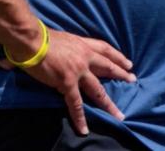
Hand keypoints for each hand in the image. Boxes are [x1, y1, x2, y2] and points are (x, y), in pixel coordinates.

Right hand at [0, 27, 134, 134]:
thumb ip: (61, 46)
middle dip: (121, 74)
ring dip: (108, 103)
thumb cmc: (39, 36)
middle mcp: (84, 56)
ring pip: (98, 90)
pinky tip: (84, 128)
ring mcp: (78, 71)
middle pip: (107, 67)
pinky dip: (80, 117)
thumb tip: (54, 50)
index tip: (128, 63)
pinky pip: (75, 103)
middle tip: (132, 79)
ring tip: (119, 114)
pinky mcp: (67, 82)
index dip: (117, 56)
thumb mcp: (59, 37)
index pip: (104, 49)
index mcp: (82, 44)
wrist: (32, 40)